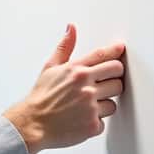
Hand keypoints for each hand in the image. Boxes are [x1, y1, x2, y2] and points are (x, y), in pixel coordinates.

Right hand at [4, 24, 125, 153]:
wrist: (32, 124)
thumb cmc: (41, 97)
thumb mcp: (50, 67)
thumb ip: (64, 47)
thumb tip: (71, 28)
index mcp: (76, 70)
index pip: (104, 55)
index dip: (116, 51)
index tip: (120, 49)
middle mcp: (85, 86)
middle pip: (118, 75)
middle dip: (113, 79)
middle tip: (102, 85)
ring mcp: (90, 106)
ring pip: (114, 101)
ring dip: (103, 104)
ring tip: (86, 106)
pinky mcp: (92, 124)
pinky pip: (105, 121)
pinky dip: (95, 123)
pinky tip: (81, 119)